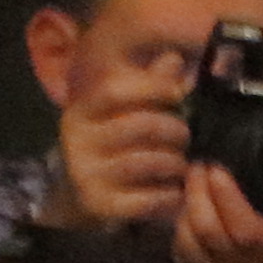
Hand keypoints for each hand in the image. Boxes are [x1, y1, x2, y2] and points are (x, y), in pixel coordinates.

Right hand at [47, 63, 192, 233]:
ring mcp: (87, 174)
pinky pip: (150, 198)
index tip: (178, 94)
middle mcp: (78, 139)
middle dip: (175, 131)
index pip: (114, 89)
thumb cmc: (113, 148)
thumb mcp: (124, 113)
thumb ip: (149, 86)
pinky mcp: (102, 205)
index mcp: (81, 110)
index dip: (152, 87)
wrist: (82, 198)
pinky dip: (171, 195)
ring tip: (181, 165)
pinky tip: (175, 192)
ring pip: (148, 161)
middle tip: (185, 138)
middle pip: (141, 126)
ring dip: (176, 163)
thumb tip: (174, 57)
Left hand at [171, 161, 262, 262]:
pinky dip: (178, 232)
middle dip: (196, 192)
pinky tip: (184, 215)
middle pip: (207, 229)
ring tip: (189, 188)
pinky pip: (181, 258)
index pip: (243, 223)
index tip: (215, 165)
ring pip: (188, 243)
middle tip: (196, 168)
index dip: (223, 192)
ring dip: (183, 210)